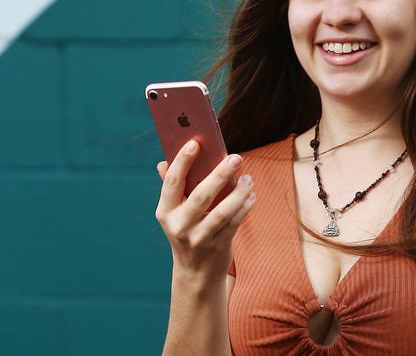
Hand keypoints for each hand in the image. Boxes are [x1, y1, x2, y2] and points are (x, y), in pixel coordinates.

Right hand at [155, 140, 254, 280]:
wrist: (195, 274)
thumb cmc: (187, 231)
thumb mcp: (175, 213)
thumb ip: (172, 187)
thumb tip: (163, 161)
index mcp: (165, 212)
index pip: (172, 182)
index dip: (182, 161)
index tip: (195, 142)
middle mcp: (179, 225)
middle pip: (200, 195)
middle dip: (219, 174)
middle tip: (236, 158)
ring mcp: (198, 238)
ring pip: (222, 211)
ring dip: (238, 193)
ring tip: (248, 178)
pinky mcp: (218, 246)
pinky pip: (234, 223)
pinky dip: (245, 207)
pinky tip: (251, 195)